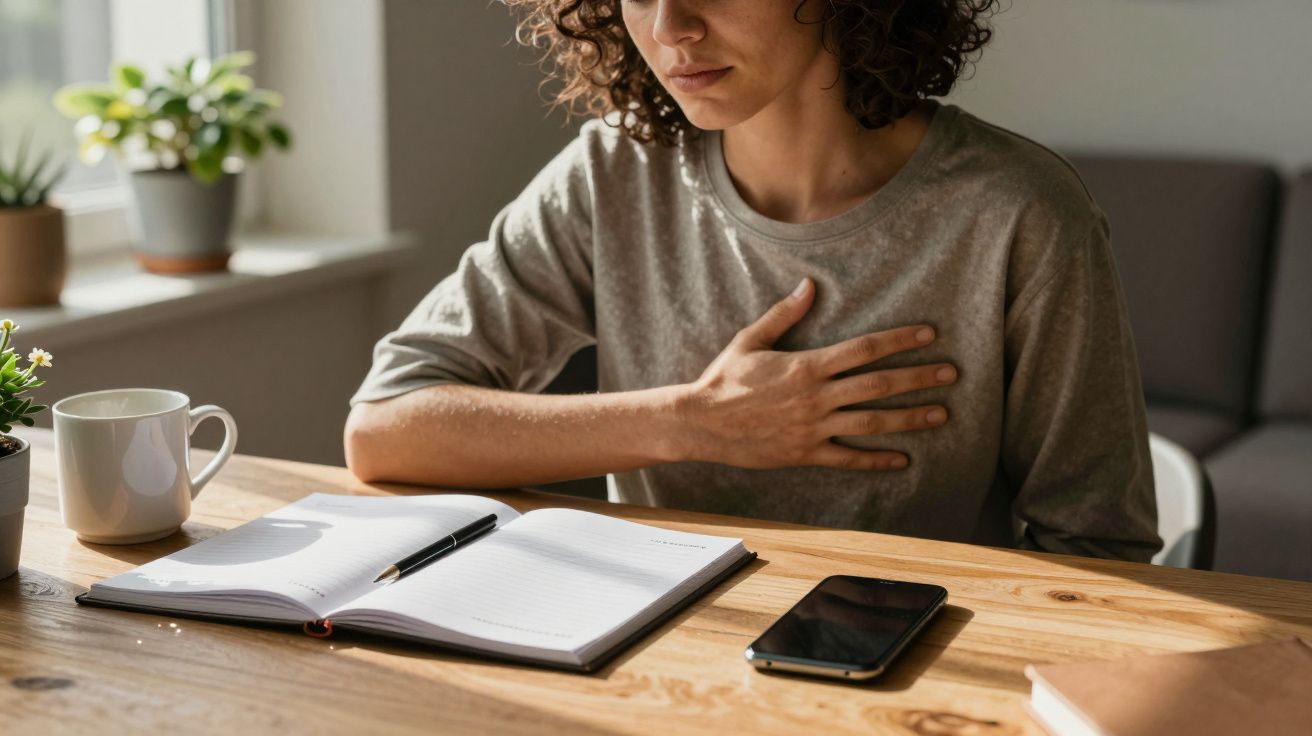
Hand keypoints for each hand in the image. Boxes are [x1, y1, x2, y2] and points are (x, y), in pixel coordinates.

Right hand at [676, 278, 955, 470]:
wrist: (701, 422)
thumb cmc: (724, 378)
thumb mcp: (750, 339)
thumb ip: (784, 315)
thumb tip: (809, 286)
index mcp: (807, 366)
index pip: (864, 349)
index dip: (899, 340)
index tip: (929, 335)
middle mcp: (816, 397)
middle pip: (878, 385)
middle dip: (918, 378)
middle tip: (951, 374)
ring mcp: (813, 427)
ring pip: (872, 422)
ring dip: (909, 418)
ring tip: (941, 414)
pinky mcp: (805, 453)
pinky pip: (848, 457)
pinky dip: (876, 459)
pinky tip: (901, 459)